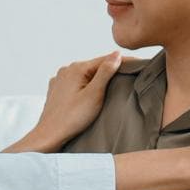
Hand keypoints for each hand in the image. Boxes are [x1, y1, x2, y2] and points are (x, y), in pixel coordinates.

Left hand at [4, 53, 136, 153]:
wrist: (50, 135)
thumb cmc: (72, 118)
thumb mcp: (94, 94)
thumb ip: (106, 73)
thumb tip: (117, 54)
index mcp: (76, 68)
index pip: (105, 60)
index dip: (124, 61)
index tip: (140, 62)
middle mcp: (66, 70)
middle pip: (94, 66)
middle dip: (110, 69)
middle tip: (129, 72)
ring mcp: (59, 80)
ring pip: (84, 75)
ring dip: (97, 78)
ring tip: (112, 82)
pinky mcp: (56, 90)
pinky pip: (75, 83)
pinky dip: (85, 85)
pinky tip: (91, 92)